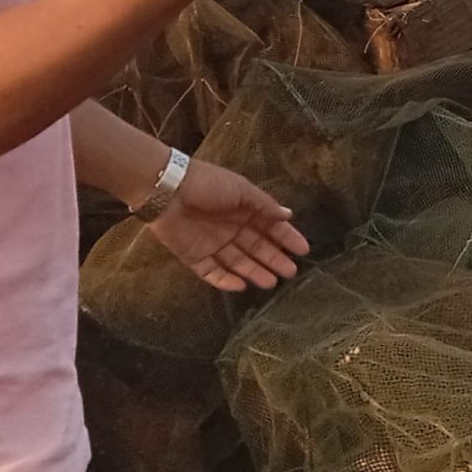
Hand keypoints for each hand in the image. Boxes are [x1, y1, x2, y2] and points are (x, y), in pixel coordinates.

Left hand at [144, 159, 310, 290]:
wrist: (168, 190)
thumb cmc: (209, 185)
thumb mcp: (242, 190)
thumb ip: (265, 205)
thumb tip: (288, 216)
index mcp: (245, 210)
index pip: (271, 227)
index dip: (287, 238)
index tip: (303, 250)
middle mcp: (232, 229)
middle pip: (257, 248)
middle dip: (274, 259)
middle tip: (290, 272)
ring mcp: (213, 244)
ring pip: (238, 262)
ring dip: (254, 272)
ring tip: (271, 283)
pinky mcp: (195, 257)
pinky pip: (213, 272)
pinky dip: (226, 280)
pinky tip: (241, 286)